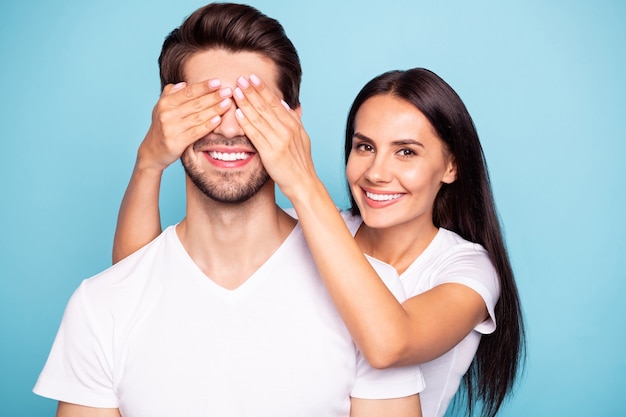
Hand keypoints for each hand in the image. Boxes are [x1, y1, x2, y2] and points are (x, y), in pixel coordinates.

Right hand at [137, 79, 232, 171]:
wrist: (152, 151)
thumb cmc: (161, 127)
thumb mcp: (162, 108)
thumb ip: (171, 94)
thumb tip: (184, 83)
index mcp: (165, 103)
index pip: (187, 92)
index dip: (203, 86)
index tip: (217, 81)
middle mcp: (166, 114)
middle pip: (195, 104)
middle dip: (213, 97)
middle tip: (228, 91)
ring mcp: (171, 129)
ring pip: (197, 117)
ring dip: (214, 109)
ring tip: (228, 103)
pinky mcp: (176, 142)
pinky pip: (196, 132)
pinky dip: (208, 126)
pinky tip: (218, 120)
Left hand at [232, 74, 318, 199]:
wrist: (303, 183)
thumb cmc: (300, 162)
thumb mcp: (301, 137)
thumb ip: (293, 119)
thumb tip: (284, 103)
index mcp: (293, 125)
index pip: (276, 102)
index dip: (263, 89)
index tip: (252, 78)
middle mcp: (287, 130)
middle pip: (266, 107)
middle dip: (252, 91)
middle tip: (240, 78)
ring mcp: (279, 141)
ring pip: (259, 118)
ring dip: (246, 103)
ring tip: (236, 91)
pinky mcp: (270, 153)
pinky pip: (256, 135)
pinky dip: (246, 123)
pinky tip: (238, 113)